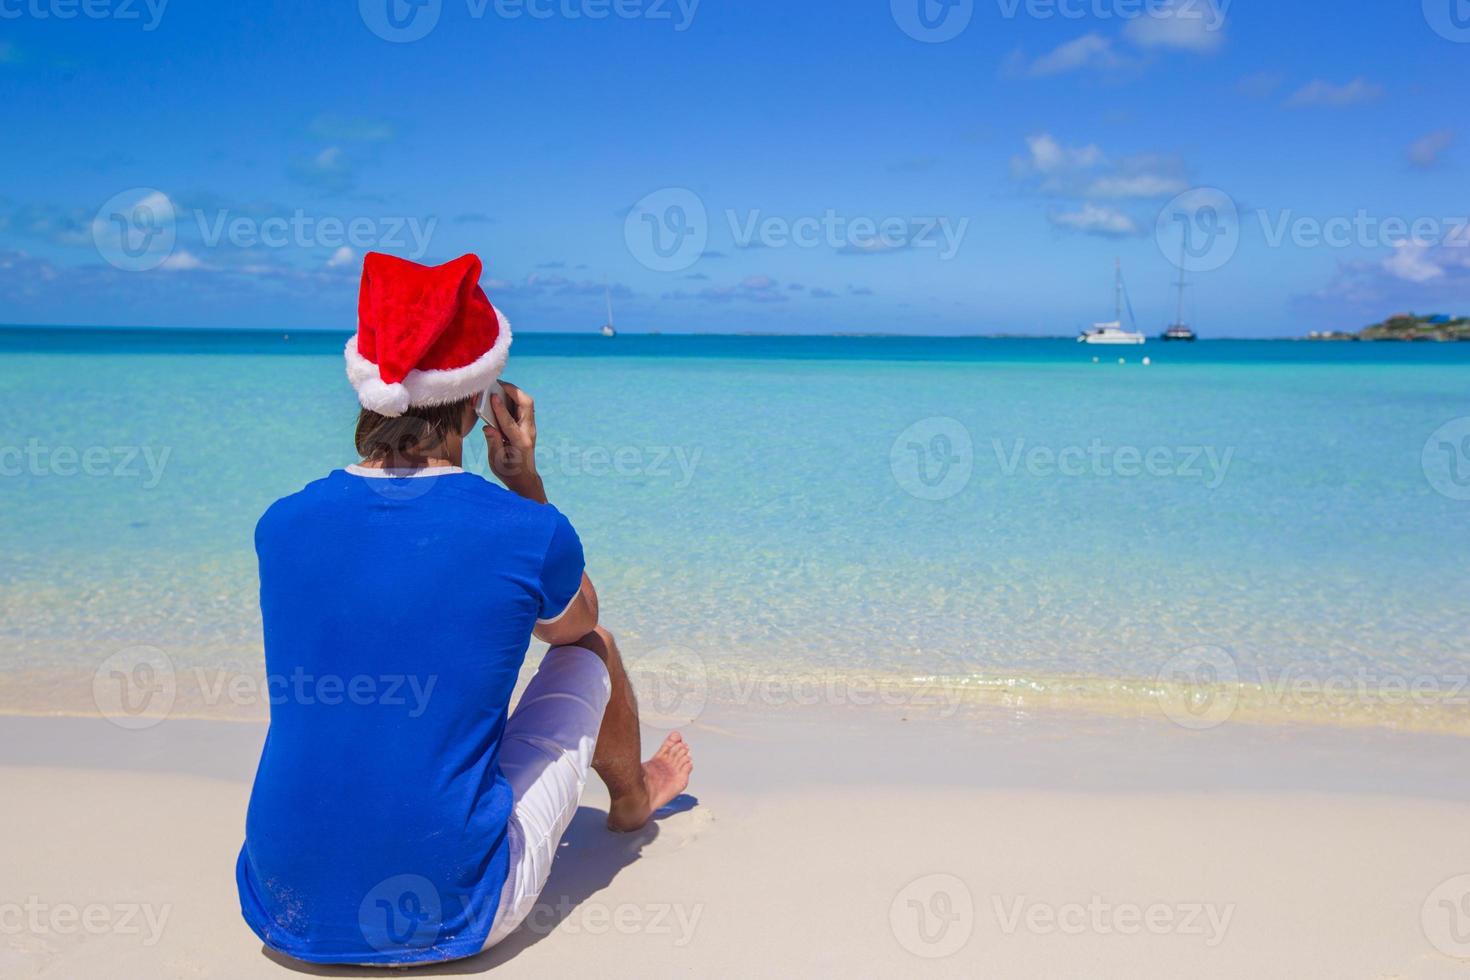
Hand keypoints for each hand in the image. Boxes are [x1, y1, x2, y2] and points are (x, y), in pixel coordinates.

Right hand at [484, 381, 546, 502]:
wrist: (524, 478)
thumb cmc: (508, 472)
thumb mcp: (496, 462)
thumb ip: (493, 443)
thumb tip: (487, 427)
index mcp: (520, 443)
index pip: (510, 422)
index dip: (500, 408)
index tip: (491, 396)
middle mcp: (528, 433)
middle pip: (527, 405)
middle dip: (513, 391)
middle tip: (497, 383)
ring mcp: (530, 428)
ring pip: (527, 403)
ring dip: (514, 392)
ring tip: (498, 385)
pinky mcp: (528, 426)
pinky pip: (523, 406)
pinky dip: (513, 398)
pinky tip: (501, 395)